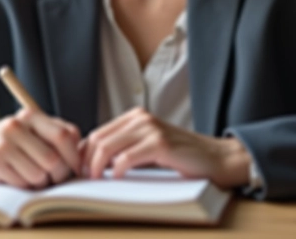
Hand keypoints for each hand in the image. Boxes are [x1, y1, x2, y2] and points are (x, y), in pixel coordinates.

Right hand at [0, 108, 80, 188]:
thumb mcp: (32, 130)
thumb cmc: (10, 141)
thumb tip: (83, 156)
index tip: (76, 168)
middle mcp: (16, 125)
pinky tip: (14, 176)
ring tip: (30, 175)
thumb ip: (57, 136)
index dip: (74, 156)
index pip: (64, 135)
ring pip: (39, 175)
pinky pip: (21, 183)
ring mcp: (2, 143)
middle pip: (53, 160)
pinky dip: (22, 185)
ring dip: (39, 182)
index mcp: (31, 114)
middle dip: (58, 175)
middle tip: (53, 178)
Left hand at [80, 107, 250, 188]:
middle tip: (82, 178)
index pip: (98, 133)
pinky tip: (116, 177)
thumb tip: (93, 162)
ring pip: (108, 146)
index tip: (79, 171)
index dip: (84, 153)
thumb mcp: (148, 147)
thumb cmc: (182, 157)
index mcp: (135, 116)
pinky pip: (126, 157)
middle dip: (86, 160)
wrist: (216, 158)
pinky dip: (116, 169)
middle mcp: (141, 118)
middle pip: (99, 138)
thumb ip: (126, 148)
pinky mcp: (160, 143)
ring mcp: (151, 129)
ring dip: (96, 165)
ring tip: (95, 179)